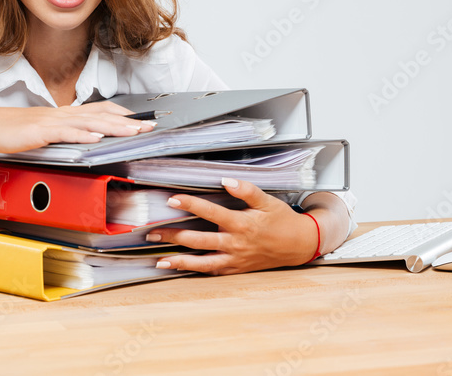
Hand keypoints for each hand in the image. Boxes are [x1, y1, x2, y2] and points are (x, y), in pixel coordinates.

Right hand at [0, 102, 154, 156]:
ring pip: (90, 121)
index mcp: (66, 113)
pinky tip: (97, 138)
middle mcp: (63, 114)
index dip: (123, 114)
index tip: (142, 120)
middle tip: (149, 126)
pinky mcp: (42, 132)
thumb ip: (67, 132)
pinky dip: (83, 134)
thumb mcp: (47, 130)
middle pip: (101, 114)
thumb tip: (88, 136)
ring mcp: (53, 121)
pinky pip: (66, 132)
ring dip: (114, 126)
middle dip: (128, 121)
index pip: (100, 109)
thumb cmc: (15, 130)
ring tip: (133, 131)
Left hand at [146, 178, 319, 274]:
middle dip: (174, 236)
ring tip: (158, 259)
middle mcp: (235, 244)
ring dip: (179, 261)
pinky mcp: (236, 269)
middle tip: (152, 232)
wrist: (299, 245)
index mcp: (242, 224)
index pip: (211, 212)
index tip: (172, 199)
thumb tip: (227, 180)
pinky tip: (177, 268)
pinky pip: (212, 271)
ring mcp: (235, 259)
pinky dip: (193, 271)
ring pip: (202, 262)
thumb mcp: (268, 201)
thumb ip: (247, 190)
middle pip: (199, 240)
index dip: (191, 205)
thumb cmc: (282, 221)